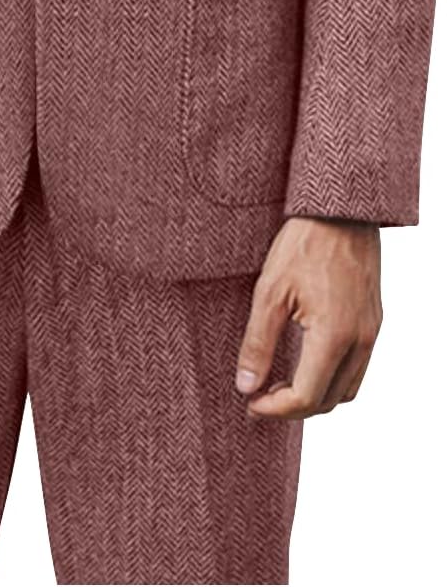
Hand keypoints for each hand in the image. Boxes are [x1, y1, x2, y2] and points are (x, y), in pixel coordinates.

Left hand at [235, 216, 381, 418]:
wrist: (341, 211)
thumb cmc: (304, 243)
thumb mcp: (270, 291)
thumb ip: (257, 343)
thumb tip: (246, 386)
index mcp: (334, 335)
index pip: (307, 397)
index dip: (275, 409)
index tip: (250, 403)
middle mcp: (360, 340)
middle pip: (330, 401)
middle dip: (293, 407)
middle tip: (260, 396)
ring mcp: (371, 331)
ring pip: (348, 388)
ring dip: (315, 395)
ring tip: (280, 383)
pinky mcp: (374, 320)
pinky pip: (358, 367)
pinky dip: (332, 377)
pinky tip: (305, 361)